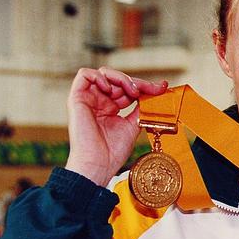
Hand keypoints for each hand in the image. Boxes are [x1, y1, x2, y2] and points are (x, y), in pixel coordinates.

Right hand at [65, 67, 167, 185]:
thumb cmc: (113, 151)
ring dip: (121, 78)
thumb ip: (141, 108)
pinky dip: (100, 77)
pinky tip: (111, 90)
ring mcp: (88, 99)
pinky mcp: (77, 98)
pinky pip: (84, 75)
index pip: (128, 88)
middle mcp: (99, 101)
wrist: (98, 165)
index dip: (145, 86)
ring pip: (103, 73)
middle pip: (118, 79)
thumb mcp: (133, 125)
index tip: (161, 87)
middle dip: (137, 82)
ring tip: (132, 92)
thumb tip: (156, 93)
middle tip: (151, 89)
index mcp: (110, 108)